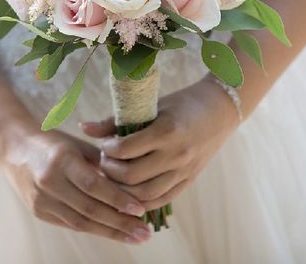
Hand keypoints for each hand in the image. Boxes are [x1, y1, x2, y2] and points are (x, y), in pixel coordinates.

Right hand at [0, 120, 152, 243]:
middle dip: (119, 223)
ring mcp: (41, 199)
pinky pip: (71, 224)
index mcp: (62, 159)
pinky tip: (114, 232)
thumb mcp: (79, 144)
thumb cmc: (53, 142)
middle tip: (144, 232)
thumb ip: (103, 162)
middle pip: (89, 208)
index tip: (140, 209)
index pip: (93, 184)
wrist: (14, 148)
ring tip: (135, 236)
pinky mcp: (39, 212)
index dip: (118, 199)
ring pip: (81, 222)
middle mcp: (49, 181)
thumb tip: (133, 181)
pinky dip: (94, 228)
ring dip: (111, 232)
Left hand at [80, 76, 239, 210]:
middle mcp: (176, 154)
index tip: (103, 145)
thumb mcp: (151, 106)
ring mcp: (184, 170)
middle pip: (132, 176)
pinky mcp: (189, 181)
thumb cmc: (182, 103)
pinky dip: (141, 201)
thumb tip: (84, 128)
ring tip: (115, 176)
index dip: (108, 150)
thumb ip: (116, 120)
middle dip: (110, 172)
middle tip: (105, 162)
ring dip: (123, 189)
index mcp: (166, 130)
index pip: (126, 150)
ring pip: (144, 195)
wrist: (221, 110)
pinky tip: (129, 192)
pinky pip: (161, 200)